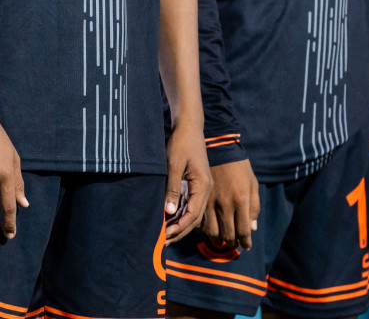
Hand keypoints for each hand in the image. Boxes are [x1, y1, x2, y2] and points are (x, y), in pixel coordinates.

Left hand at [166, 123, 211, 241]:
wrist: (189, 127)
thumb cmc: (181, 143)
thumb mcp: (174, 165)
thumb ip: (172, 188)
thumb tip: (169, 212)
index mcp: (203, 185)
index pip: (192, 214)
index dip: (179, 227)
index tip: (165, 236)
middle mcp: (205, 190)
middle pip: (195, 218)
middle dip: (179, 231)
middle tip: (163, 241)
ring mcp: (202, 188)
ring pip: (193, 213)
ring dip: (180, 225)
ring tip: (165, 235)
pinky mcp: (197, 185)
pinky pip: (190, 205)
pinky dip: (181, 215)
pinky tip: (170, 221)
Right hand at [202, 159, 259, 250]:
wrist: (220, 149)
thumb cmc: (240, 167)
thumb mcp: (253, 184)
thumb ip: (254, 207)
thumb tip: (252, 228)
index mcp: (241, 200)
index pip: (243, 230)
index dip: (245, 242)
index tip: (247, 247)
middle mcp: (225, 204)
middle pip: (227, 234)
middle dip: (232, 243)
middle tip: (234, 244)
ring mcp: (211, 203)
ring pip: (212, 231)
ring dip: (218, 239)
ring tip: (222, 239)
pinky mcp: (201, 199)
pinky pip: (200, 221)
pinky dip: (205, 229)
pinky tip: (209, 228)